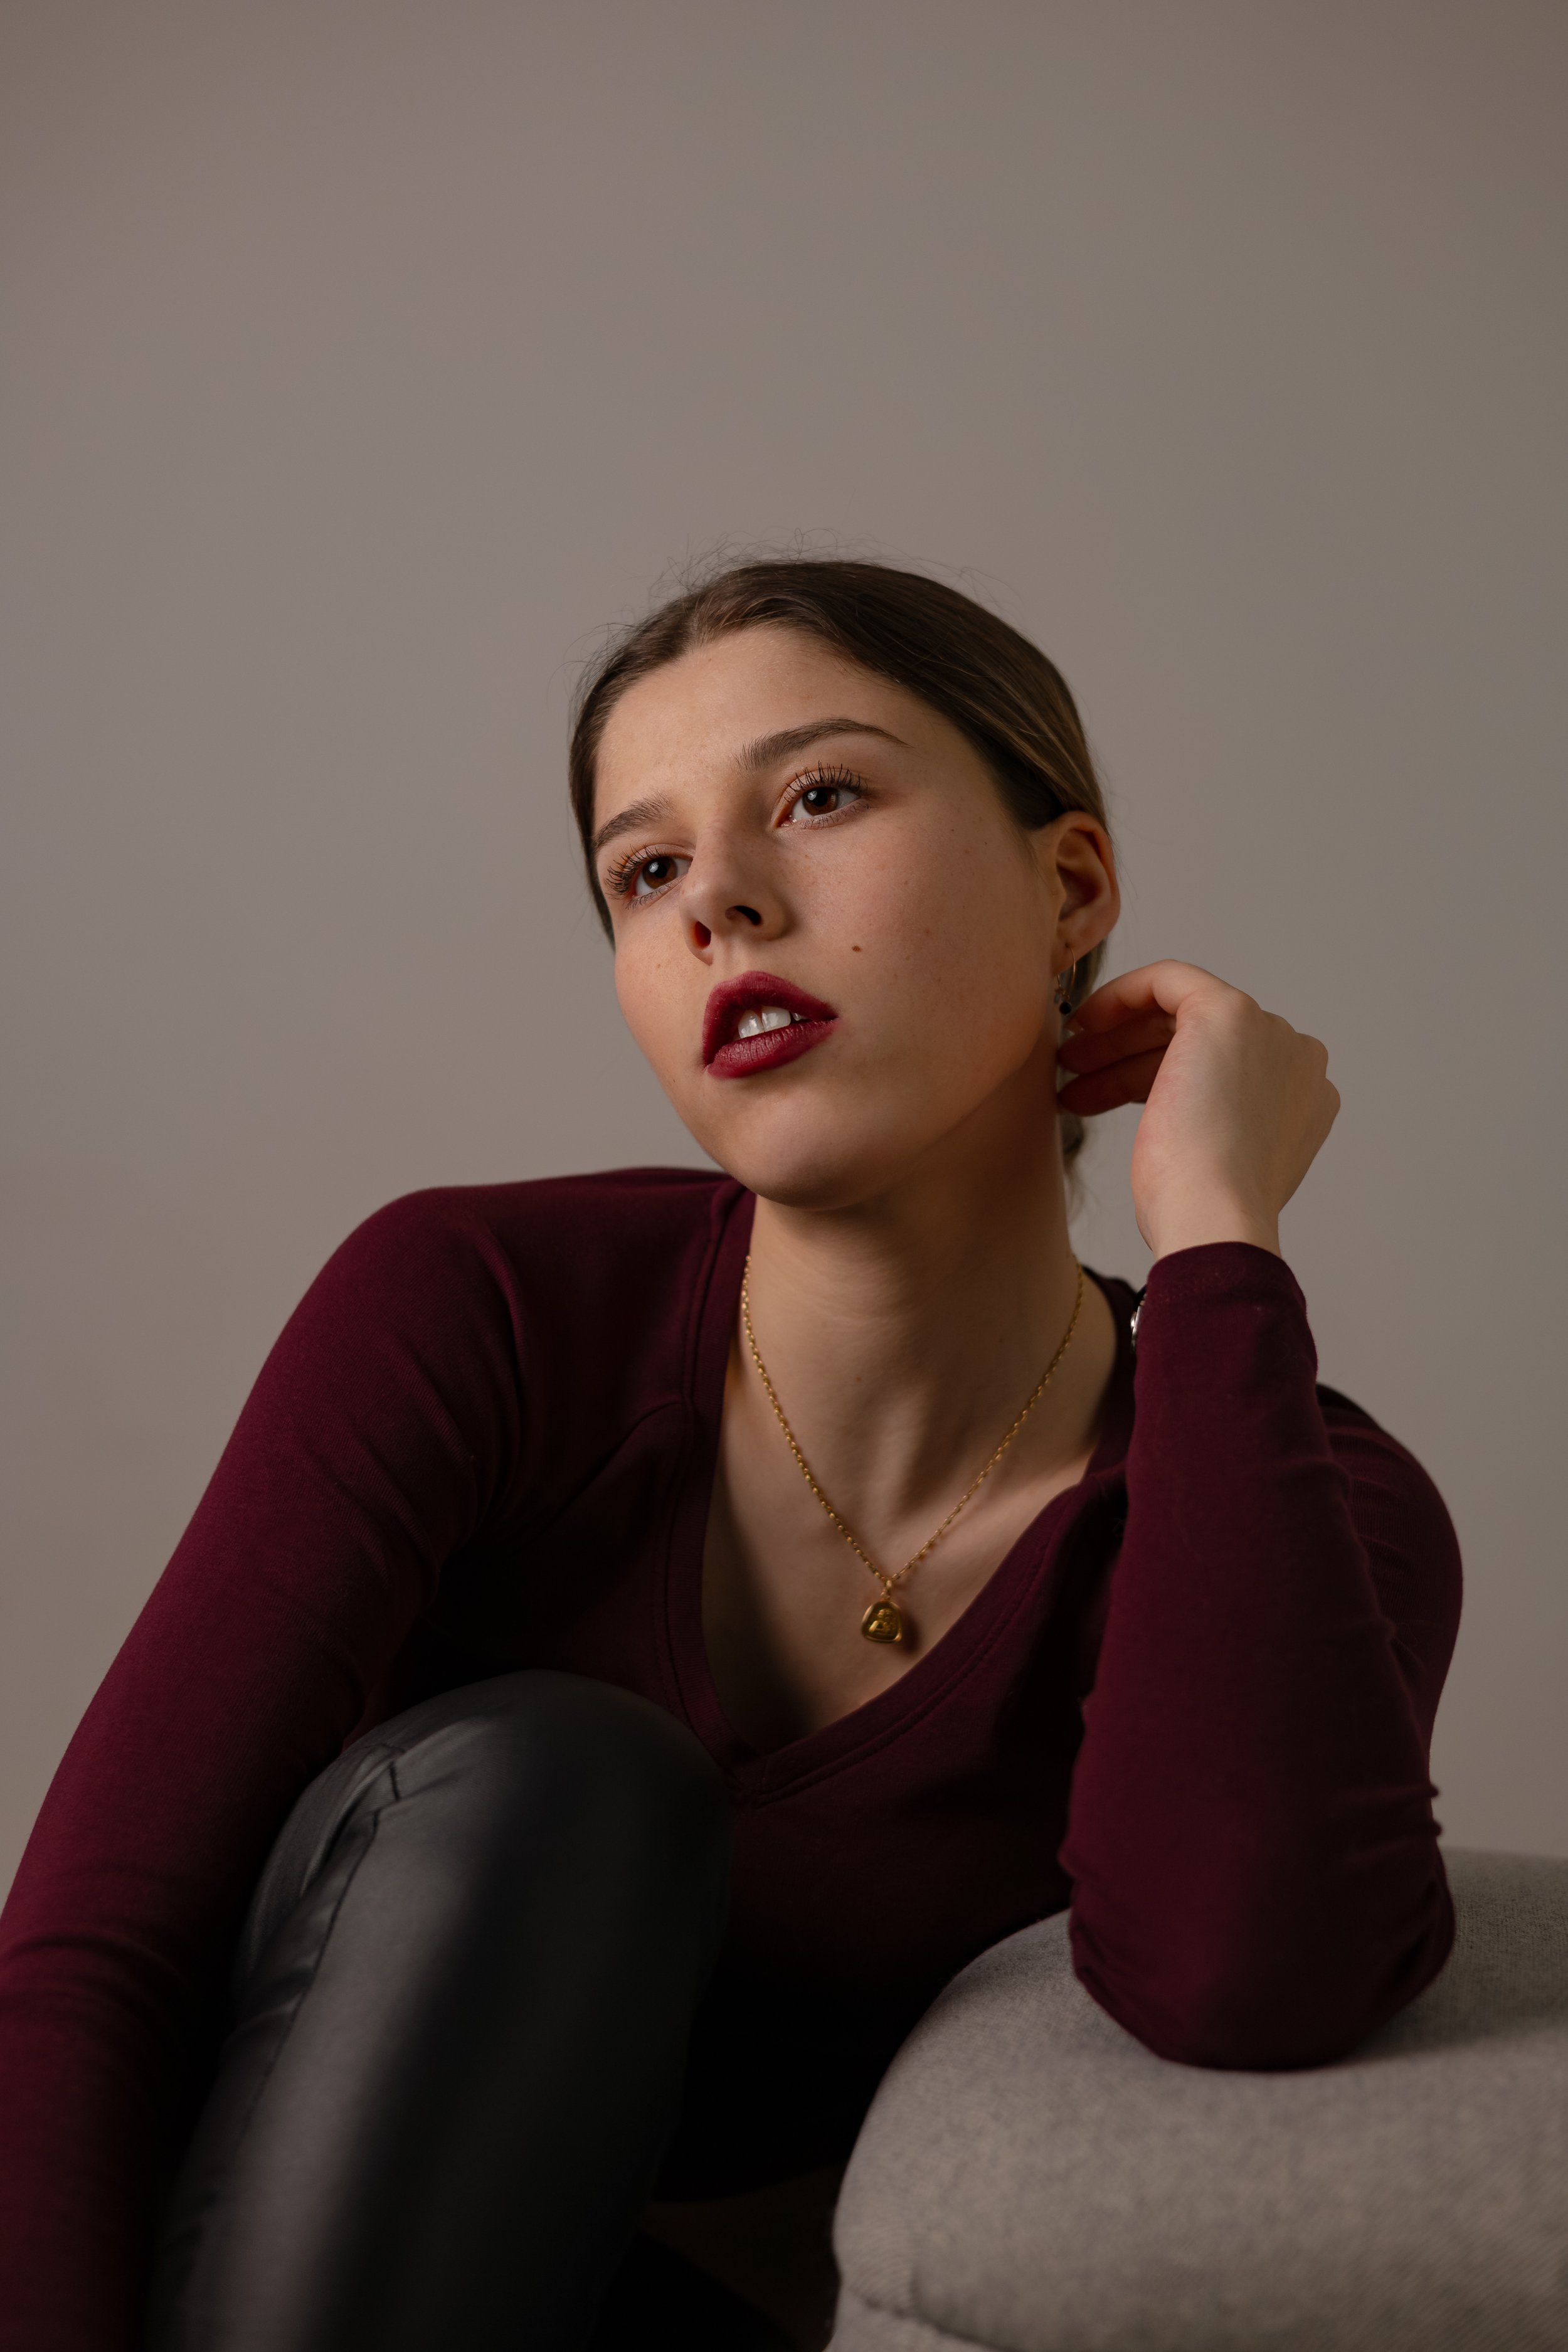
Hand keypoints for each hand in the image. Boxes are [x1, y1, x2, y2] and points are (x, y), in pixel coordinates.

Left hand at [1055, 961, 1339, 1258]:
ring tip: (1068, 1069)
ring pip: (1180, 1016)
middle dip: (1129, 1056)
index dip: (1155, 1073)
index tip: (1106, 1088)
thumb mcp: (1210, 1162)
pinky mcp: (1229, 1011)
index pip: (1221, 1070)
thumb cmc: (1199, 1210)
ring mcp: (1268, 1032)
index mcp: (1303, 1099)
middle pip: (1199, 1042)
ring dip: (1118, 1039)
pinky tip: (1085, 1021)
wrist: (1211, 1219)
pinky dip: (1124, 994)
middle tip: (1077, 1075)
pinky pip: (1170, 979)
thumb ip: (1210, 1127)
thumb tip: (1174, 1117)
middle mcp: (1297, 1059)